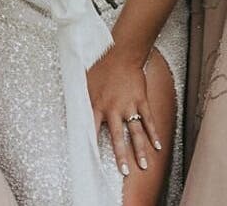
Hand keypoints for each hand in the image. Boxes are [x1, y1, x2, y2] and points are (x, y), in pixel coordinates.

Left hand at [87, 46, 160, 175]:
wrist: (121, 53)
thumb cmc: (99, 66)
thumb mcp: (83, 82)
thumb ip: (79, 98)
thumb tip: (68, 108)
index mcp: (96, 106)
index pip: (93, 131)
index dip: (92, 147)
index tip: (92, 163)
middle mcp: (113, 109)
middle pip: (118, 137)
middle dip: (122, 156)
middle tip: (126, 172)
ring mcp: (129, 106)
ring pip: (136, 132)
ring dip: (140, 150)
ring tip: (144, 165)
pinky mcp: (141, 100)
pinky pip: (148, 120)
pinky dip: (154, 133)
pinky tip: (158, 146)